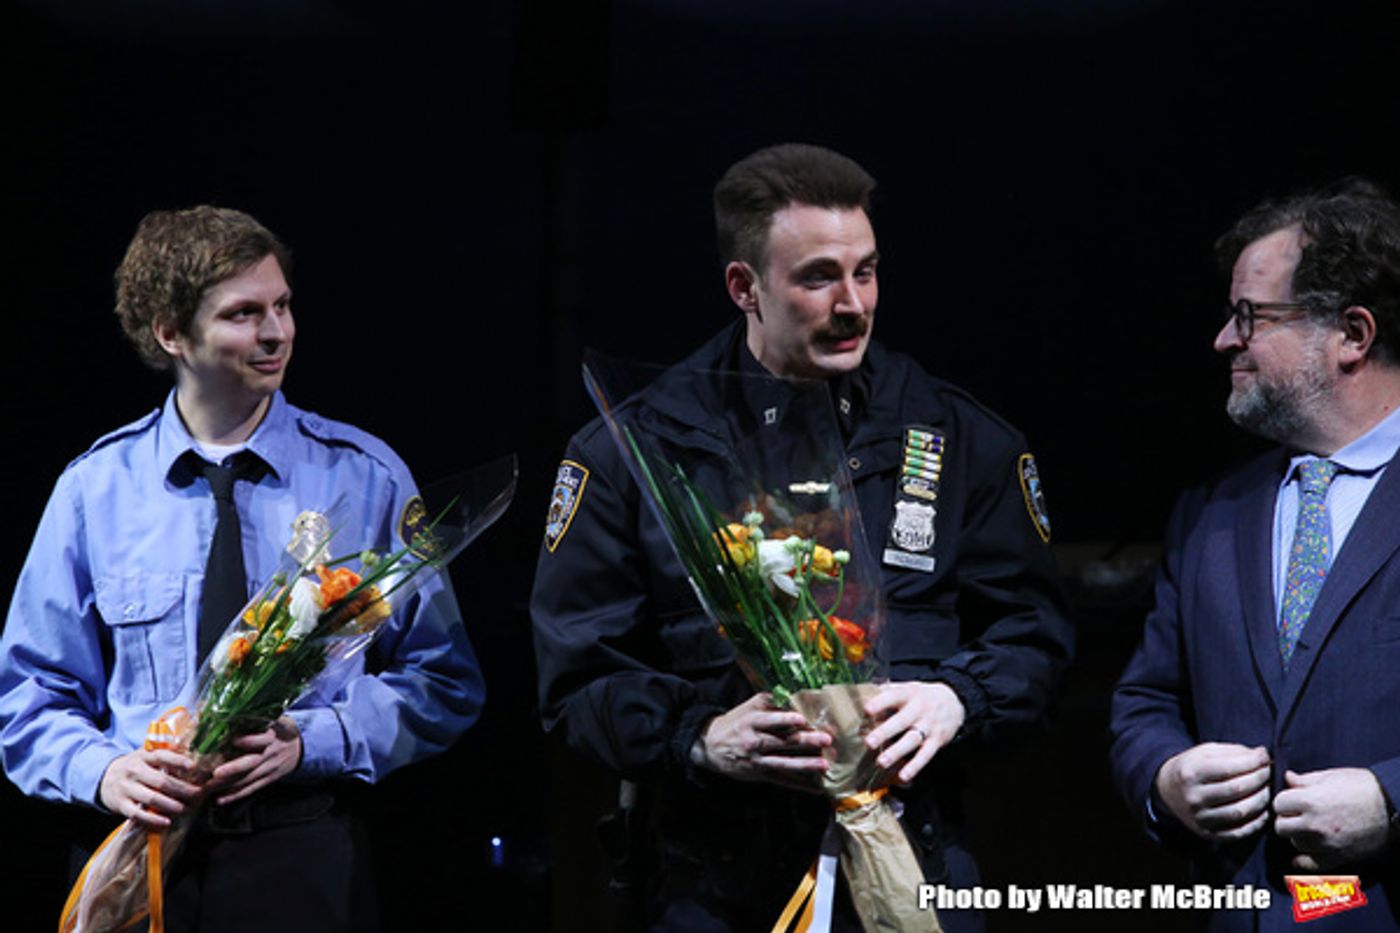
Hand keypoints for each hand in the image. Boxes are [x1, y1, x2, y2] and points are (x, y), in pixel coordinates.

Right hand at [98, 747, 202, 829]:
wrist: (104, 778)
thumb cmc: (135, 767)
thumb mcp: (146, 756)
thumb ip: (165, 755)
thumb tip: (194, 755)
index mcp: (143, 756)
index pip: (162, 756)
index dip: (178, 761)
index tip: (193, 766)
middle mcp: (134, 771)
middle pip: (161, 781)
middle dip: (182, 789)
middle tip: (197, 794)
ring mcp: (127, 788)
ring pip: (152, 798)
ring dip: (170, 805)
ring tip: (184, 808)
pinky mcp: (121, 805)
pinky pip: (139, 814)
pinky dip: (153, 819)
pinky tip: (166, 822)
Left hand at [207, 717, 302, 805]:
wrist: (300, 748)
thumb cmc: (281, 730)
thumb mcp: (277, 720)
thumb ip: (259, 718)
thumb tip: (230, 711)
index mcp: (274, 736)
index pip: (264, 738)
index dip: (250, 740)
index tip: (234, 740)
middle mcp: (271, 753)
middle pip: (253, 762)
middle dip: (234, 768)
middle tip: (216, 773)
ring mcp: (269, 768)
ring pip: (248, 778)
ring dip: (227, 784)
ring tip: (209, 787)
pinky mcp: (268, 779)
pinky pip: (251, 789)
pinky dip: (235, 795)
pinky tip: (220, 799)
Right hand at [691, 693, 830, 788]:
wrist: (711, 746)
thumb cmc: (736, 723)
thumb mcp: (748, 708)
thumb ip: (770, 702)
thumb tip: (796, 697)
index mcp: (752, 721)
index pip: (770, 720)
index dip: (785, 719)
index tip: (802, 719)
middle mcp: (755, 741)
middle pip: (782, 741)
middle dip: (806, 741)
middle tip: (825, 739)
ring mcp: (758, 760)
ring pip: (784, 763)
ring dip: (806, 764)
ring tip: (824, 765)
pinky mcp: (760, 774)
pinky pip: (782, 780)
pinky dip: (800, 784)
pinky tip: (816, 787)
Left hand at [863, 681, 964, 783]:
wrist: (954, 702)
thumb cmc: (920, 696)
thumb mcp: (907, 687)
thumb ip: (886, 691)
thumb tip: (861, 693)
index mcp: (909, 694)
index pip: (894, 696)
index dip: (880, 702)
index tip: (866, 710)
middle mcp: (919, 710)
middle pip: (901, 721)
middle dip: (885, 732)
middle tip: (868, 743)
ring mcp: (929, 726)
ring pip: (912, 740)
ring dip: (896, 752)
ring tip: (881, 762)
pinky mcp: (937, 741)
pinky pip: (926, 755)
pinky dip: (915, 766)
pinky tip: (903, 776)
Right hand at [1154, 743, 1270, 839]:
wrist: (1168, 790)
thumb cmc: (1193, 767)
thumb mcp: (1205, 752)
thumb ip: (1233, 752)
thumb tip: (1262, 755)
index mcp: (1190, 773)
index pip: (1228, 768)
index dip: (1252, 763)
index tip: (1265, 757)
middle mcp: (1193, 797)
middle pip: (1236, 789)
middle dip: (1259, 779)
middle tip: (1268, 772)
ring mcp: (1200, 818)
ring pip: (1239, 811)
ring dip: (1261, 800)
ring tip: (1267, 789)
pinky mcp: (1207, 834)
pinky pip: (1238, 832)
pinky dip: (1256, 822)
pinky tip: (1263, 811)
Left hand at [1274, 768, 1390, 869]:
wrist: (1393, 806)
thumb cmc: (1364, 787)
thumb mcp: (1332, 776)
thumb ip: (1305, 780)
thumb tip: (1288, 778)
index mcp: (1309, 801)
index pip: (1278, 804)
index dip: (1284, 801)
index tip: (1292, 800)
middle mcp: (1313, 825)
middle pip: (1281, 826)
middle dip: (1287, 819)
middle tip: (1297, 814)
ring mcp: (1325, 844)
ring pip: (1295, 844)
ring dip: (1298, 836)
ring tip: (1310, 828)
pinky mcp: (1337, 857)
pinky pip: (1309, 865)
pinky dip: (1303, 860)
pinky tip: (1304, 853)